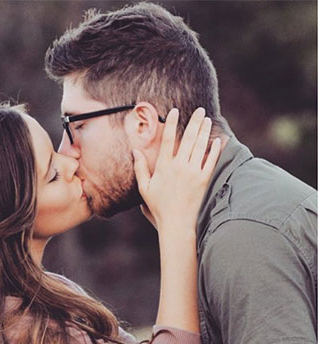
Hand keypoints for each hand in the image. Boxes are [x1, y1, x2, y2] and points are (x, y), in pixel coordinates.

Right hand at [133, 107, 220, 230]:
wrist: (177, 224)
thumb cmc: (159, 206)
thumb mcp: (145, 188)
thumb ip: (140, 168)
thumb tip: (135, 151)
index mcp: (164, 167)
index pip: (168, 140)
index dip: (172, 124)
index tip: (175, 111)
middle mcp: (179, 167)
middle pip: (188, 139)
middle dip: (194, 122)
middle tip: (200, 110)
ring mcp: (193, 173)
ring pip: (200, 147)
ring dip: (204, 132)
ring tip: (207, 120)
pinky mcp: (204, 181)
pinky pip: (211, 162)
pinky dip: (214, 150)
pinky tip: (217, 141)